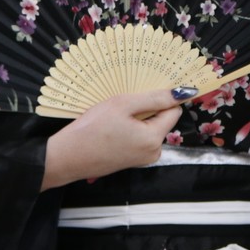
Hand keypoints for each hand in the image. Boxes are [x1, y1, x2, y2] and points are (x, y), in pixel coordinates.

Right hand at [41, 89, 183, 189]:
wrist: (67, 157)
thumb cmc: (92, 129)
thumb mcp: (122, 105)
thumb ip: (154, 98)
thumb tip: (182, 93)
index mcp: (154, 139)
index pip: (174, 111)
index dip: (163, 98)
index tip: (146, 89)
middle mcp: (153, 152)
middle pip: (162, 120)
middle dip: (148, 107)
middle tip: (125, 100)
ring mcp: (142, 158)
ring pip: (149, 128)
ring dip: (138, 117)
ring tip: (116, 112)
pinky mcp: (131, 160)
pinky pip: (139, 137)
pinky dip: (131, 127)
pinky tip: (113, 124)